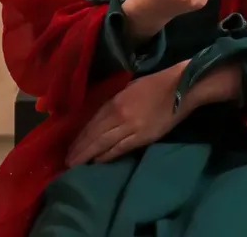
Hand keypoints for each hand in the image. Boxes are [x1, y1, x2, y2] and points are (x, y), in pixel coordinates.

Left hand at [66, 60, 243, 167]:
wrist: (179, 88)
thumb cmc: (154, 83)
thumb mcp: (127, 86)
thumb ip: (113, 100)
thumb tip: (99, 115)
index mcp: (116, 101)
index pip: (92, 123)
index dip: (80, 136)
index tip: (69, 146)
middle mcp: (120, 116)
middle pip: (95, 136)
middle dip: (80, 150)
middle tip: (67, 161)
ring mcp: (132, 128)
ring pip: (105, 145)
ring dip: (90, 155)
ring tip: (78, 164)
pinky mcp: (144, 138)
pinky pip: (121, 149)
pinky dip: (107, 156)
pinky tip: (98, 161)